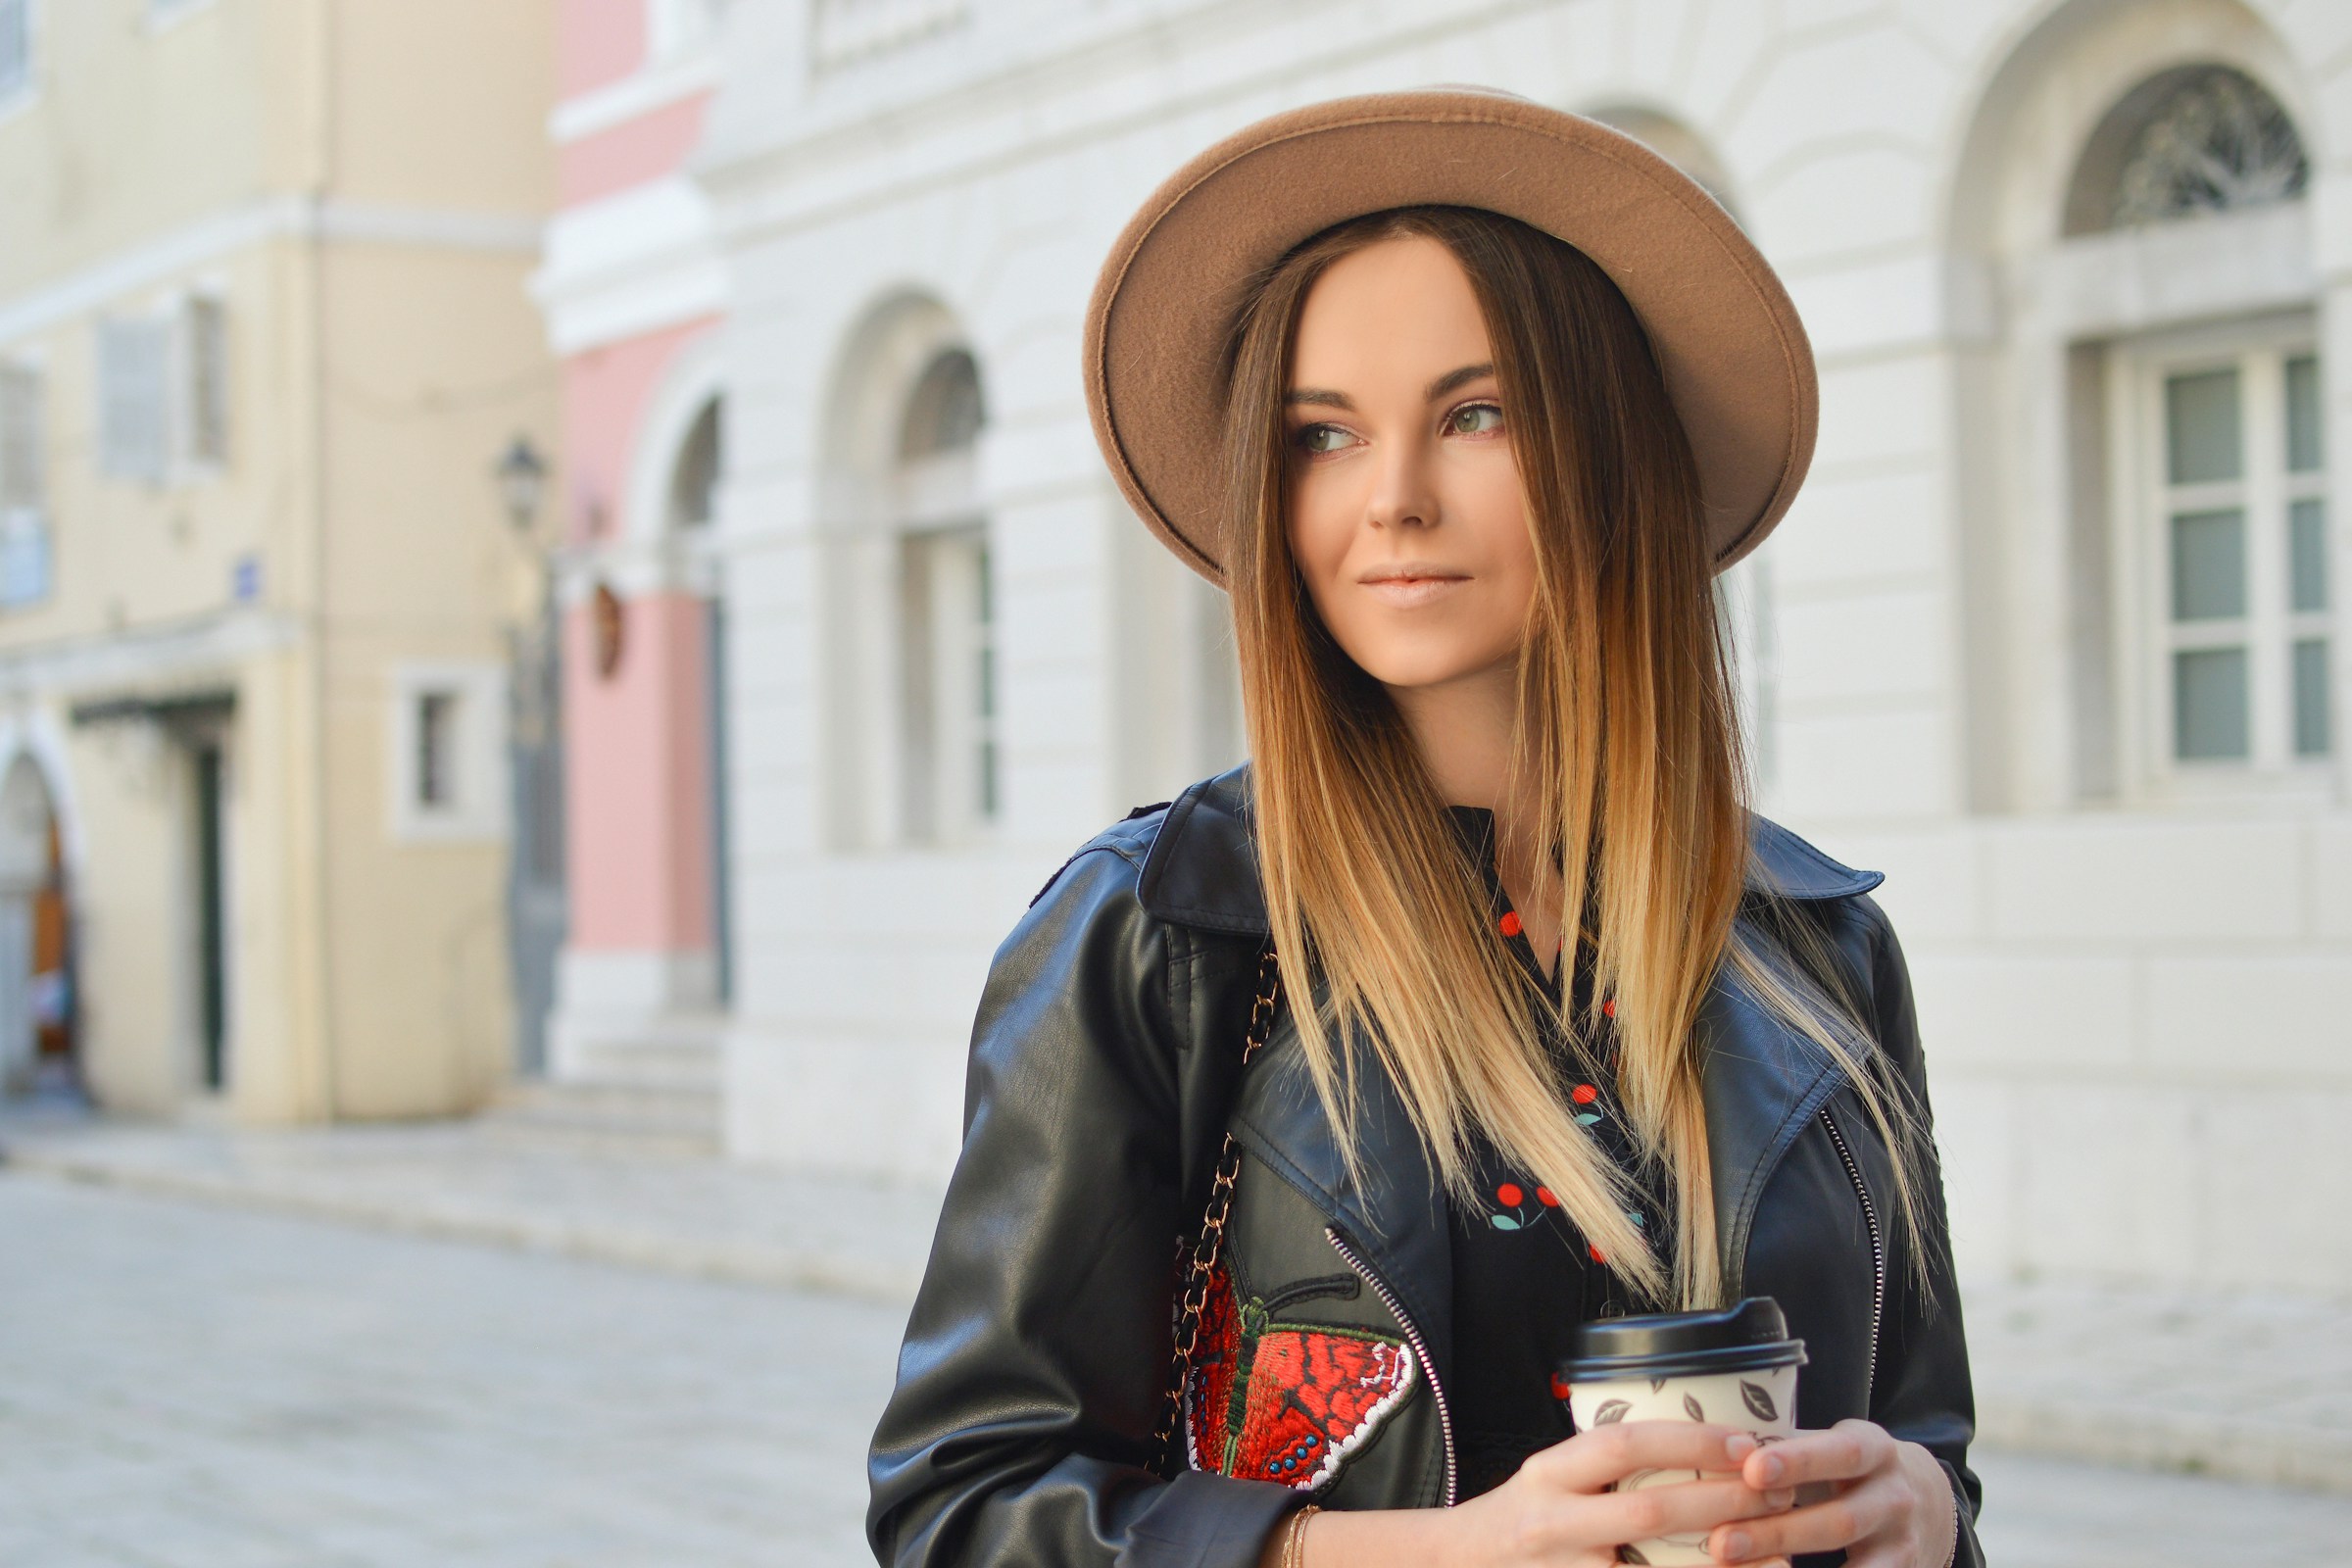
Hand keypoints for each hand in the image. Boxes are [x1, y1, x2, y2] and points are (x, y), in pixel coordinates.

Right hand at [1441, 1422, 1795, 1567]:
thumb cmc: (1520, 1519)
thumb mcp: (1549, 1478)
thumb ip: (1606, 1468)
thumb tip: (1701, 1448)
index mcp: (1549, 1473)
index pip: (1625, 1445)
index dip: (1691, 1441)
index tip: (1746, 1443)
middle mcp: (1553, 1523)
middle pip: (1651, 1510)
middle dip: (1725, 1501)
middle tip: (1780, 1495)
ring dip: (1726, 1565)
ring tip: (1781, 1556)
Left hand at [1709, 1420, 1956, 1566]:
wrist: (1926, 1501)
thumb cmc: (1849, 1469)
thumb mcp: (1832, 1446)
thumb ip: (1786, 1447)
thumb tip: (1710, 1450)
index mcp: (1873, 1448)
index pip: (1839, 1452)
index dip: (1798, 1462)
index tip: (1752, 1470)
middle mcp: (1894, 1496)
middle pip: (1839, 1521)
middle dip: (1778, 1533)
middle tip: (1723, 1541)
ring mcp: (1902, 1543)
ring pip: (1853, 1564)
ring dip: (1790, 1567)